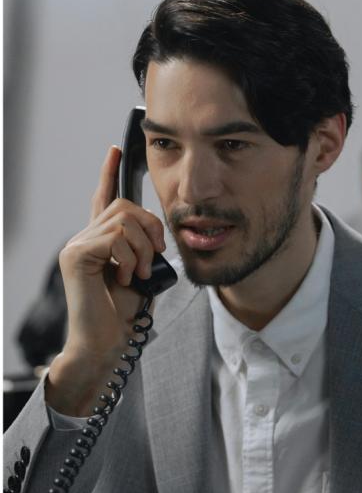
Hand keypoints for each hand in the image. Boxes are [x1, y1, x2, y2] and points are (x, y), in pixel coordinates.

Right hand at [46, 146, 166, 415]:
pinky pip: (116, 239)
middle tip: (154, 259)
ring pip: (124, 221)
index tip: (116, 149)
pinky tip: (126, 278)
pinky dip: (130, 259)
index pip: (104, 198)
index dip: (110, 173)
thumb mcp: (144, 271)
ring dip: (143, 249)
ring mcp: (77, 245)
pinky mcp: (76, 255)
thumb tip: (155, 232)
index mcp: (102, 239)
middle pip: (127, 207)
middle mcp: (85, 237)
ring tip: (139, 274)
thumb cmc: (127, 313)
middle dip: (151, 230)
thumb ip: (144, 246)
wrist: (109, 342)